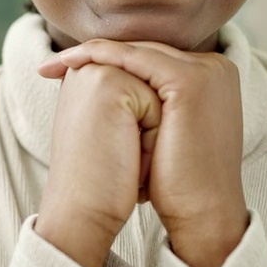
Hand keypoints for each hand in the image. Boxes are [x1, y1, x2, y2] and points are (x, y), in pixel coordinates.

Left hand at [40, 40, 248, 266]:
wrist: (202, 214)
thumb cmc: (177, 181)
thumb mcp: (164, 131)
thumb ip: (150, 102)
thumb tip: (109, 92)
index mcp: (213, 76)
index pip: (152, 58)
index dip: (109, 61)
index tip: (66, 70)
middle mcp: (215, 67)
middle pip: (144, 51)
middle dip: (96, 54)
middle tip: (51, 65)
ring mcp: (207, 71)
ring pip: (138, 51)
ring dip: (92, 53)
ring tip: (55, 64)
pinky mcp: (191, 82)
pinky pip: (136, 59)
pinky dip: (102, 57)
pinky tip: (72, 62)